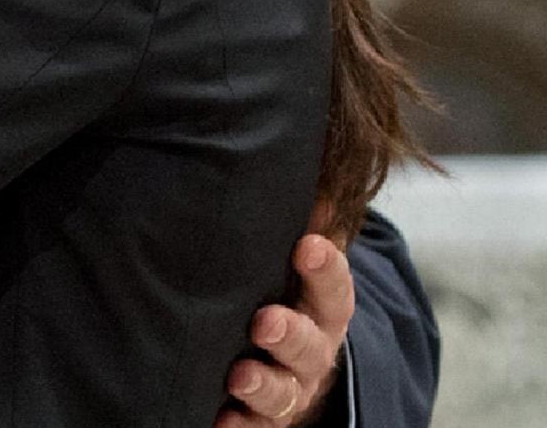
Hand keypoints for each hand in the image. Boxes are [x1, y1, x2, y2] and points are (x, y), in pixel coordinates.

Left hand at [218, 227, 353, 426]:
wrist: (295, 374)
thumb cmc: (288, 302)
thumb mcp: (296, 265)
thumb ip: (302, 223)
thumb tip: (305, 152)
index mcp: (321, 309)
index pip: (333, 288)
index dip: (325, 268)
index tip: (309, 244)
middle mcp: (311, 351)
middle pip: (309, 344)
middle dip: (289, 333)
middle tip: (265, 321)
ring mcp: (289, 389)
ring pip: (283, 391)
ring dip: (262, 383)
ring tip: (239, 375)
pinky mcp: (262, 419)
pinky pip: (254, 427)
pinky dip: (239, 426)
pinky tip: (219, 420)